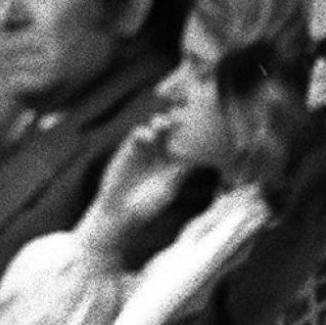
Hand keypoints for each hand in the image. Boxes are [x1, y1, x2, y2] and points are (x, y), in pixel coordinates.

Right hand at [76, 114, 189, 252]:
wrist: (120, 210)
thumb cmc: (148, 205)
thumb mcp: (167, 190)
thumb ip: (177, 173)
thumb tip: (195, 159)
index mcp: (179, 163)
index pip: (191, 142)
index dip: (197, 131)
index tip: (204, 123)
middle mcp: (166, 152)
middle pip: (175, 129)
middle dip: (179, 118)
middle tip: (184, 114)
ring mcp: (149, 149)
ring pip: (158, 127)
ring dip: (163, 122)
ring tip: (167, 122)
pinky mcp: (131, 148)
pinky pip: (139, 133)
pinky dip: (145, 132)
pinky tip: (148, 138)